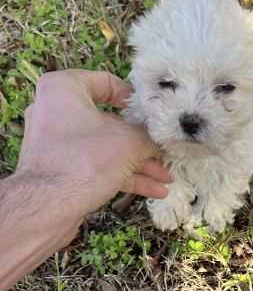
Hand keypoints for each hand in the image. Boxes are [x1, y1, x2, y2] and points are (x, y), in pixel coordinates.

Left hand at [17, 69, 170, 217]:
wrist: (47, 208)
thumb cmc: (85, 161)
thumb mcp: (129, 142)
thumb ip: (149, 136)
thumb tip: (162, 137)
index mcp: (64, 89)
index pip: (106, 82)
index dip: (134, 99)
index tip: (152, 114)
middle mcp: (56, 112)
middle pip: (111, 122)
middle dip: (143, 143)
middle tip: (165, 151)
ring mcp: (58, 143)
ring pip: (107, 148)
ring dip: (139, 164)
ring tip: (166, 177)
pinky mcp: (62, 170)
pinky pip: (98, 166)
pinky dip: (124, 175)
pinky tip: (153, 190)